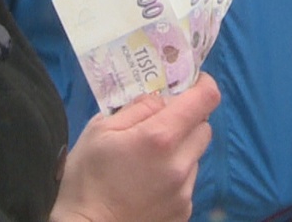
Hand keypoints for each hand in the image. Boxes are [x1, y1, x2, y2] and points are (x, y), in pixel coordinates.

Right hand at [51, 74, 220, 221]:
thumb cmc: (85, 179)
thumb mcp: (100, 130)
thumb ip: (136, 108)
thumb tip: (161, 98)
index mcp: (159, 137)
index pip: (205, 99)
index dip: (202, 85)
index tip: (190, 82)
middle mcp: (180, 164)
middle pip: (204, 127)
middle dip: (187, 119)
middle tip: (159, 124)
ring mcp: (184, 192)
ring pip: (195, 156)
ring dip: (180, 150)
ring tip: (147, 161)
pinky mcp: (183, 212)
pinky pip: (187, 182)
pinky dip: (174, 176)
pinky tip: (147, 184)